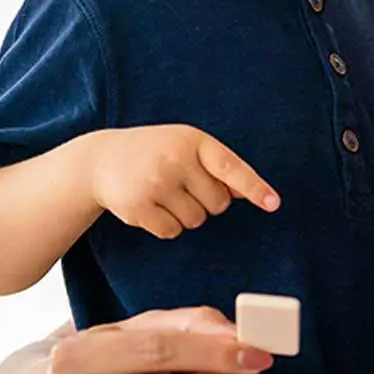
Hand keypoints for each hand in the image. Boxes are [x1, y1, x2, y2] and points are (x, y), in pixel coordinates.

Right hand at [84, 125, 279, 238]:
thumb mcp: (186, 146)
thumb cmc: (156, 153)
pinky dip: (167, 226)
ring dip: (186, 215)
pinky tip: (150, 207)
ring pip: (196, 220)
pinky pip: (172, 232)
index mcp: (193, 141)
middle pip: (218, 204)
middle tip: (183, 186)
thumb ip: (218, 166)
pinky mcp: (137, 207)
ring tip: (163, 193)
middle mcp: (175, 160)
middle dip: (207, 202)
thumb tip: (250, 194)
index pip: (231, 168)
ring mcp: (155, 183)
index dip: (254, 187)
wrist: (100, 160)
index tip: (273, 204)